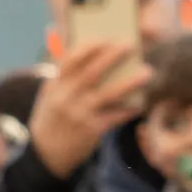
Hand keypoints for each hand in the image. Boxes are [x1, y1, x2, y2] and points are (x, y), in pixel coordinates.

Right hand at [28, 34, 150, 177]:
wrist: (45, 155)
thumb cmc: (52, 117)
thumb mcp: (49, 94)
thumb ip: (63, 72)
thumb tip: (77, 44)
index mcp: (54, 85)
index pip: (69, 60)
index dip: (88, 47)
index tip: (104, 37)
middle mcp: (65, 98)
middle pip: (91, 73)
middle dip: (111, 57)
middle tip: (130, 45)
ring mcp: (79, 115)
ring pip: (107, 95)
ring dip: (129, 83)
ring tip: (147, 72)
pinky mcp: (91, 131)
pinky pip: (115, 117)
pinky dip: (129, 109)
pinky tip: (142, 102)